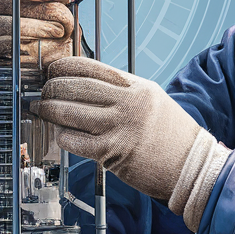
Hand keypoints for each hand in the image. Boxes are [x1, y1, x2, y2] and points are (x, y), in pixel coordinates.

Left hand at [30, 56, 230, 230]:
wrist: (191, 167)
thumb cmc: (171, 135)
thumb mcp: (152, 99)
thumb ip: (123, 91)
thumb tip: (87, 86)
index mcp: (137, 86)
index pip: (90, 67)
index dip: (64, 67)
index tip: (53, 70)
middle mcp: (127, 103)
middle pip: (74, 87)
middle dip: (52, 88)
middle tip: (43, 92)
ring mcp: (118, 127)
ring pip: (69, 112)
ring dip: (49, 110)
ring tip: (42, 110)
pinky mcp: (111, 153)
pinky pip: (74, 140)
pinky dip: (61, 136)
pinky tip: (59, 135)